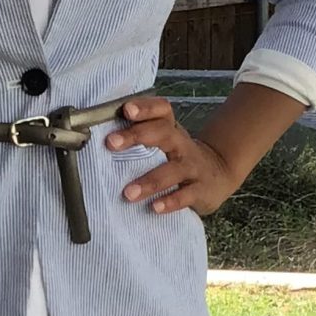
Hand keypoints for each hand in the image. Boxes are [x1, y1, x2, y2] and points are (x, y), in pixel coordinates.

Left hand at [104, 93, 239, 215]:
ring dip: (149, 181)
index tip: (125, 109)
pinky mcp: (202, 190)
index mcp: (170, 129)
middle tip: (111, 143)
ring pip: (172, 170)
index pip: (162, 110)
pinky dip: (171, 201)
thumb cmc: (179, 156)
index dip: (145, 107)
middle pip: (163, 133)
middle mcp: (181, 144)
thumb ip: (139, 136)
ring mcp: (193, 167)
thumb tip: (95, 136)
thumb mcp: (165, 140)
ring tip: (128, 193)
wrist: (220, 172)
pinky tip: (155, 208)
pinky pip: (186, 195)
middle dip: (138, 135)